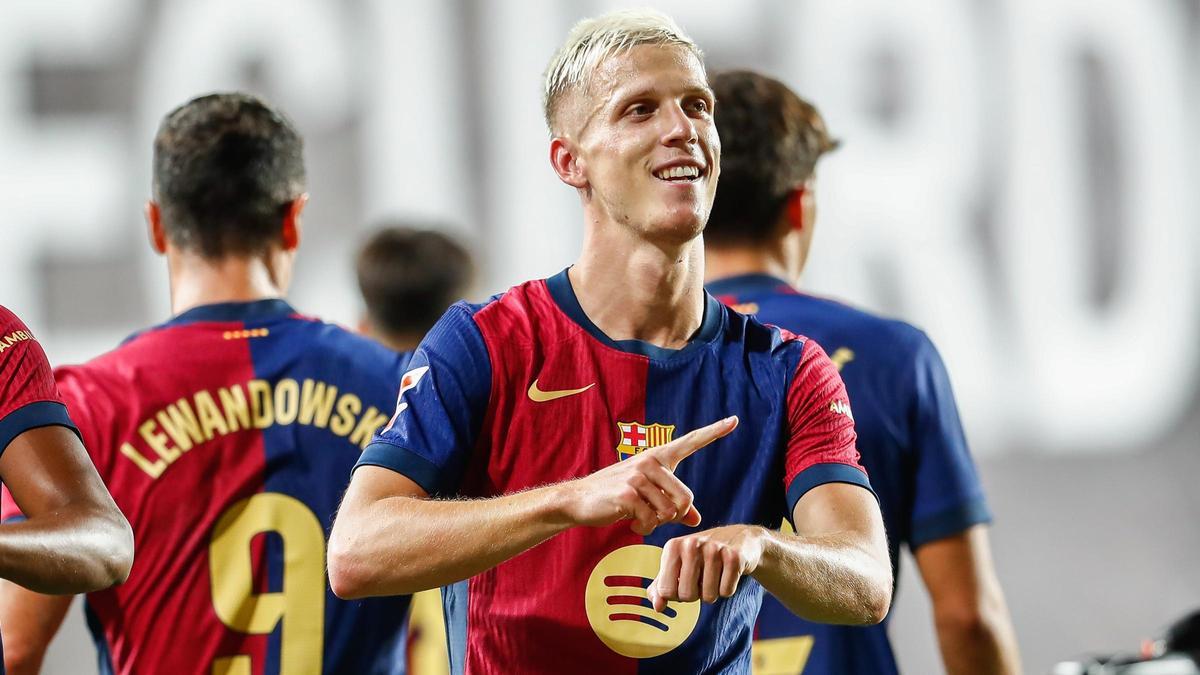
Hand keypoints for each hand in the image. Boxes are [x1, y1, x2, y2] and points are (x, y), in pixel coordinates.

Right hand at [558, 416, 737, 534]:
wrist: (579, 501)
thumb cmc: (615, 498)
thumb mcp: (647, 498)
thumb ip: (673, 507)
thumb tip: (696, 519)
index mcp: (657, 458)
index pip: (690, 442)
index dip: (714, 432)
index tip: (734, 420)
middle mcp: (650, 461)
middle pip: (686, 498)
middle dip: (674, 517)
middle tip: (654, 520)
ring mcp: (639, 476)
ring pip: (670, 512)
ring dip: (656, 525)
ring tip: (640, 519)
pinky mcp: (628, 493)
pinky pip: (652, 520)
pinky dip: (644, 528)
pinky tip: (631, 523)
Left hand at [648, 524, 765, 611]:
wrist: (740, 538)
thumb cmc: (703, 556)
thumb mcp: (677, 566)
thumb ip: (661, 587)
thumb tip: (657, 606)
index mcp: (673, 546)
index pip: (666, 591)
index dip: (676, 594)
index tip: (684, 582)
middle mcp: (691, 544)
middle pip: (687, 595)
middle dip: (696, 595)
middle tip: (702, 579)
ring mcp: (714, 549)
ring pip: (709, 596)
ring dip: (713, 591)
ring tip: (716, 573)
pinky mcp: (735, 557)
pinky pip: (726, 591)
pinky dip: (728, 588)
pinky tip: (728, 572)